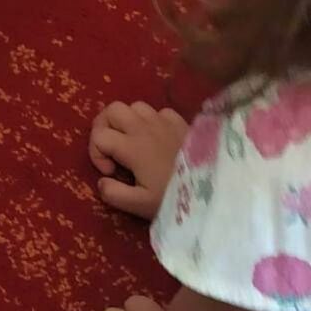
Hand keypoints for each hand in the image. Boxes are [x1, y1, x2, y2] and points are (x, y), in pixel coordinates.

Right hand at [88, 100, 190, 219]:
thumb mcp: (139, 204)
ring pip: (135, 106)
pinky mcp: (181, 123)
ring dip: (126, 122)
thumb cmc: (173, 198)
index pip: (99, 136)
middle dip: (104, 127)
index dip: (96, 154)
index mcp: (132, 147)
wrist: (214, 192)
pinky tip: (156, 138)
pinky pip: (159, 111)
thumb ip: (113, 193)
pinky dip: (151, 121)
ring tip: (131, 142)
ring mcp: (164, 122)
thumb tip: (102, 181)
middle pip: (112, 110)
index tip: (110, 173)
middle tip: (110, 149)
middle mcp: (145, 128)